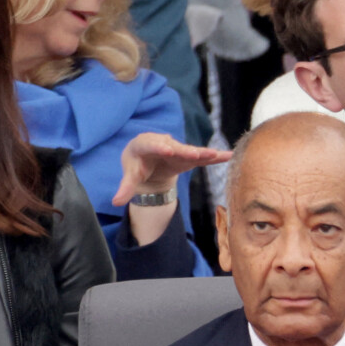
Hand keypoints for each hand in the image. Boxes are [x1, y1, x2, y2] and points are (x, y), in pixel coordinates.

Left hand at [112, 133, 231, 205]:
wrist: (148, 162)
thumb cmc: (137, 167)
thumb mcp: (130, 177)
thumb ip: (125, 188)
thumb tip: (116, 202)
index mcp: (144, 145)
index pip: (151, 144)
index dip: (159, 146)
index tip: (167, 148)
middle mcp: (163, 143)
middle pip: (175, 147)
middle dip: (185, 150)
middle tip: (195, 154)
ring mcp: (178, 149)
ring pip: (190, 151)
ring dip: (203, 153)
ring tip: (215, 155)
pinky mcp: (188, 156)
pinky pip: (201, 157)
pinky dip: (214, 157)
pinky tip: (228, 156)